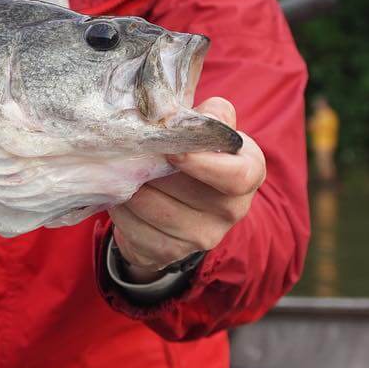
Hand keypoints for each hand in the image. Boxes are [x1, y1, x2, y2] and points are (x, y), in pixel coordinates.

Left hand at [111, 97, 265, 282]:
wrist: (180, 202)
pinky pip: (133, 229)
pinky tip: (120, 195)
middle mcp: (232, 210)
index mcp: (248, 172)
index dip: (203, 165)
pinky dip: (119, 209)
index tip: (173, 151)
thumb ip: (207, 115)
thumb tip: (179, 114)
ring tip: (121, 168)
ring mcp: (202, 237)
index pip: (236, 177)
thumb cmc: (196, 154)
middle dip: (149, 167)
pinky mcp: (170, 253)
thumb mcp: (209, 128)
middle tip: (127, 148)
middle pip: (183, 189)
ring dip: (128, 185)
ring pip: (151, 207)